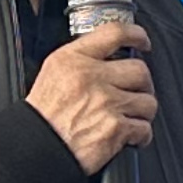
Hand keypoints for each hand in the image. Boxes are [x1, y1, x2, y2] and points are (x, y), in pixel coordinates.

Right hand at [28, 22, 152, 174]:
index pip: (114, 33)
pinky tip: (129, 136)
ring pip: (147, 101)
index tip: (143, 42)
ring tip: (128, 117)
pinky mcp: (115, 128)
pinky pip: (145, 128)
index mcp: (73, 60)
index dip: (136, 35)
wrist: (34, 149)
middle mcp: (91, 77)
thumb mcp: (53, 74)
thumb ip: (82, 61)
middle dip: (142, 85)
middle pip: (140, 70)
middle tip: (133, 94)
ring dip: (142, 112)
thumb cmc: (42, 116)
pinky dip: (141, 135)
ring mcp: (105, 102)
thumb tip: (113, 58)